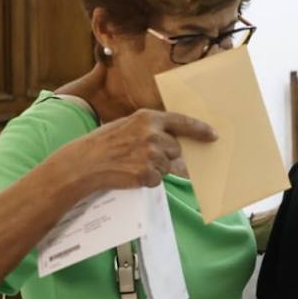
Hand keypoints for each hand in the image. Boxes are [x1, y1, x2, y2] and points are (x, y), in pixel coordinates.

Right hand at [65, 109, 216, 190]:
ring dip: (155, 168)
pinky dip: (148, 180)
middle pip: (176, 149)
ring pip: (168, 166)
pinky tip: (130, 174)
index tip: (213, 135)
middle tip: (142, 156)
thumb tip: (177, 145)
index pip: (182, 122)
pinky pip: (158, 179)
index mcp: (148, 117)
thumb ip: (152, 131)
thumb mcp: (128, 126)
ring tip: (132, 164)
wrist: (84, 163)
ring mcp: (150, 154)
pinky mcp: (147, 173)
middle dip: (166, 155)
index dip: (200, 130)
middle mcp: (152, 134)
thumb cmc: (105, 144)